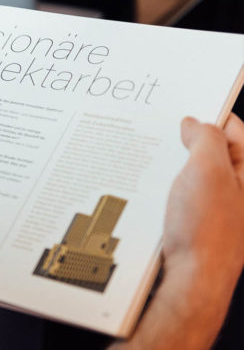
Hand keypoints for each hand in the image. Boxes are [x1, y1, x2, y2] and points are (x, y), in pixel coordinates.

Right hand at [164, 115, 243, 279]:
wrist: (193, 280)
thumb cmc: (206, 233)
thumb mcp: (207, 171)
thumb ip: (205, 139)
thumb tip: (195, 125)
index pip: (234, 129)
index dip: (209, 116)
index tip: (184, 109)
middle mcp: (240, 190)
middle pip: (213, 151)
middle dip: (186, 143)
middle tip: (164, 138)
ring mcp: (221, 208)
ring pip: (194, 174)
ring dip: (173, 169)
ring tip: (157, 171)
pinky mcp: (201, 223)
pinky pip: (183, 196)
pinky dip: (168, 190)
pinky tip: (154, 194)